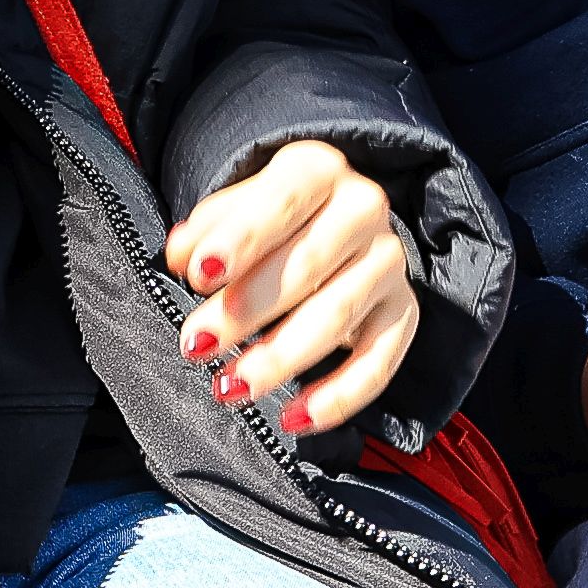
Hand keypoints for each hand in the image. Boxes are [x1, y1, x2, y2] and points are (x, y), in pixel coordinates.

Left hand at [164, 140, 419, 435]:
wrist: (331, 225)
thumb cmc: (270, 221)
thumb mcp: (235, 209)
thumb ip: (207, 228)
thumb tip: (183, 254)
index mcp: (320, 168)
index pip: (282, 200)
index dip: (241, 238)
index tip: (200, 274)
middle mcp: (364, 209)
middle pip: (307, 264)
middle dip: (247, 309)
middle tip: (197, 344)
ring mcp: (388, 263)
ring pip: (337, 314)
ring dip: (280, 357)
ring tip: (229, 387)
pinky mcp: (404, 313)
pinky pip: (379, 363)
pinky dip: (338, 398)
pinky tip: (293, 419)